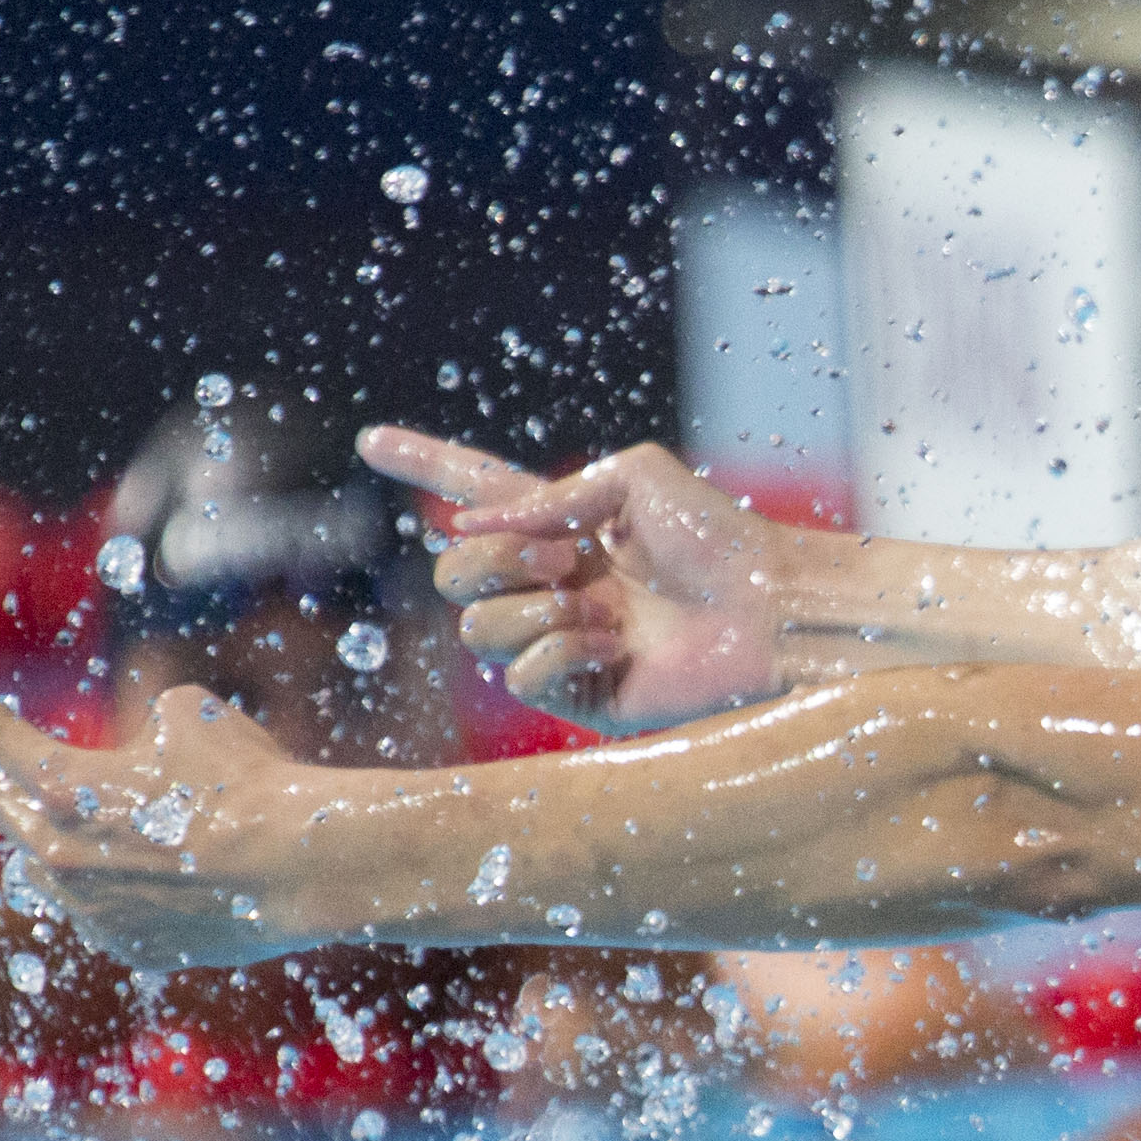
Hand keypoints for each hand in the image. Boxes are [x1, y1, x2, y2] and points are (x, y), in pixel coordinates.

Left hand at [0, 666, 320, 971]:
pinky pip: (104, 919)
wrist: (307, 866)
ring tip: (155, 842)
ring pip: (54, 873)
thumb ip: (139, 729)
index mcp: (62, 782)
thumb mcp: (192, 715)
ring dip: (82, 851)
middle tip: (88, 789)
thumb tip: (141, 761)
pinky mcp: (129, 951)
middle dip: (35, 796)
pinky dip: (130, 898)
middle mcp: (58, 853)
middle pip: (12, 812)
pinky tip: (186, 887)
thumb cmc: (252, 779)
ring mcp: (89, 911)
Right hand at [372, 429, 787, 734]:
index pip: (478, 493)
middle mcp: (553, 587)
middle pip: (455, 575)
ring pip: (476, 632)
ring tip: (603, 610)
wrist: (769, 608)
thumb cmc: (719, 538)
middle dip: (496, 560)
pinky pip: (519, 677)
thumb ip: (545, 495)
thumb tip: (469, 526)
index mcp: (564, 528)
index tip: (371, 441)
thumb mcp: (632, 478)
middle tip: (567, 559)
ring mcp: (561, 643)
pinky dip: (560, 652)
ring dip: (535, 611)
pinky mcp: (579, 698)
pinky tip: (613, 645)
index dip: (425, 465)